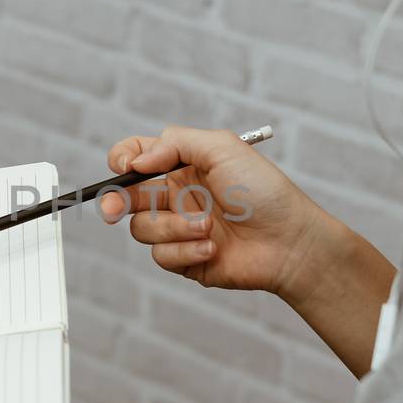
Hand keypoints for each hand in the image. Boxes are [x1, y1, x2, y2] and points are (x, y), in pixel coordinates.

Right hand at [100, 126, 346, 304]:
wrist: (290, 241)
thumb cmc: (264, 191)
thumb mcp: (222, 148)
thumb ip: (175, 143)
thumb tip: (138, 160)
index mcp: (182, 166)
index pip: (137, 157)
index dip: (122, 159)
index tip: (125, 165)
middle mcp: (176, 196)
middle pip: (126, 197)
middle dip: (114, 201)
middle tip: (112, 208)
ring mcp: (178, 229)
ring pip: (142, 229)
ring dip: (172, 228)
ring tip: (208, 227)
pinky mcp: (184, 259)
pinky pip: (162, 256)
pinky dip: (185, 251)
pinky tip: (213, 247)